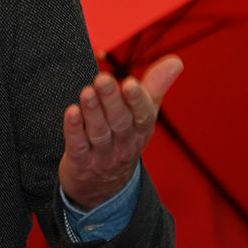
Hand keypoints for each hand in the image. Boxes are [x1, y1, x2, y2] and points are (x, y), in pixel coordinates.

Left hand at [58, 55, 184, 209]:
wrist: (104, 186)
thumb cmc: (125, 138)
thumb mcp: (144, 115)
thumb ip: (156, 86)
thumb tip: (176, 61)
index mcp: (141, 129)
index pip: (143, 115)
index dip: (137, 100)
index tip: (130, 83)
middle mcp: (124, 143)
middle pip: (119, 122)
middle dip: (111, 100)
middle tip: (102, 79)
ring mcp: (102, 155)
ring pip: (99, 133)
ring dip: (92, 112)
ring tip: (87, 92)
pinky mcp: (81, 163)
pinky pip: (78, 146)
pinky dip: (74, 130)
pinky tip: (71, 113)